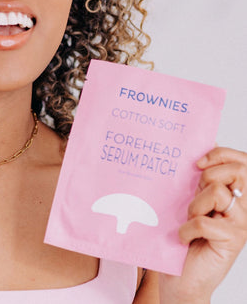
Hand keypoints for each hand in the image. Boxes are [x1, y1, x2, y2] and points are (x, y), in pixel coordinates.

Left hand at [159, 147, 246, 302]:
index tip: (197, 162)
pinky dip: (187, 228)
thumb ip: (196, 178)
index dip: (221, 154)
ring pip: (217, 192)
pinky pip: (204, 221)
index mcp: (232, 192)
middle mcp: (242, 206)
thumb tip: (198, 143)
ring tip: (189, 220)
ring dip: (194, 205)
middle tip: (194, 195)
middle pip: (236, 171)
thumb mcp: (187, 199)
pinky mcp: (233, 240)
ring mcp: (240, 223)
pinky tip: (185, 238)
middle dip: (207, 176)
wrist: (181, 277)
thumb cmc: (181, 235)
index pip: (242, 161)